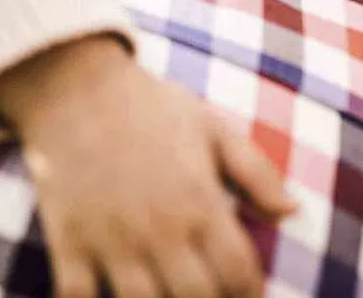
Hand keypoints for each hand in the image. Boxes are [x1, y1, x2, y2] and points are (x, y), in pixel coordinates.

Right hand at [0, 35, 297, 297]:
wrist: (76, 86)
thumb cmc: (151, 106)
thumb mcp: (213, 127)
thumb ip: (258, 173)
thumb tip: (293, 213)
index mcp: (198, 199)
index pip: (239, 273)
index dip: (250, 293)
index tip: (247, 292)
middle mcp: (158, 226)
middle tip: (210, 294)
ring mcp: (110, 238)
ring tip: (169, 295)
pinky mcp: (69, 242)